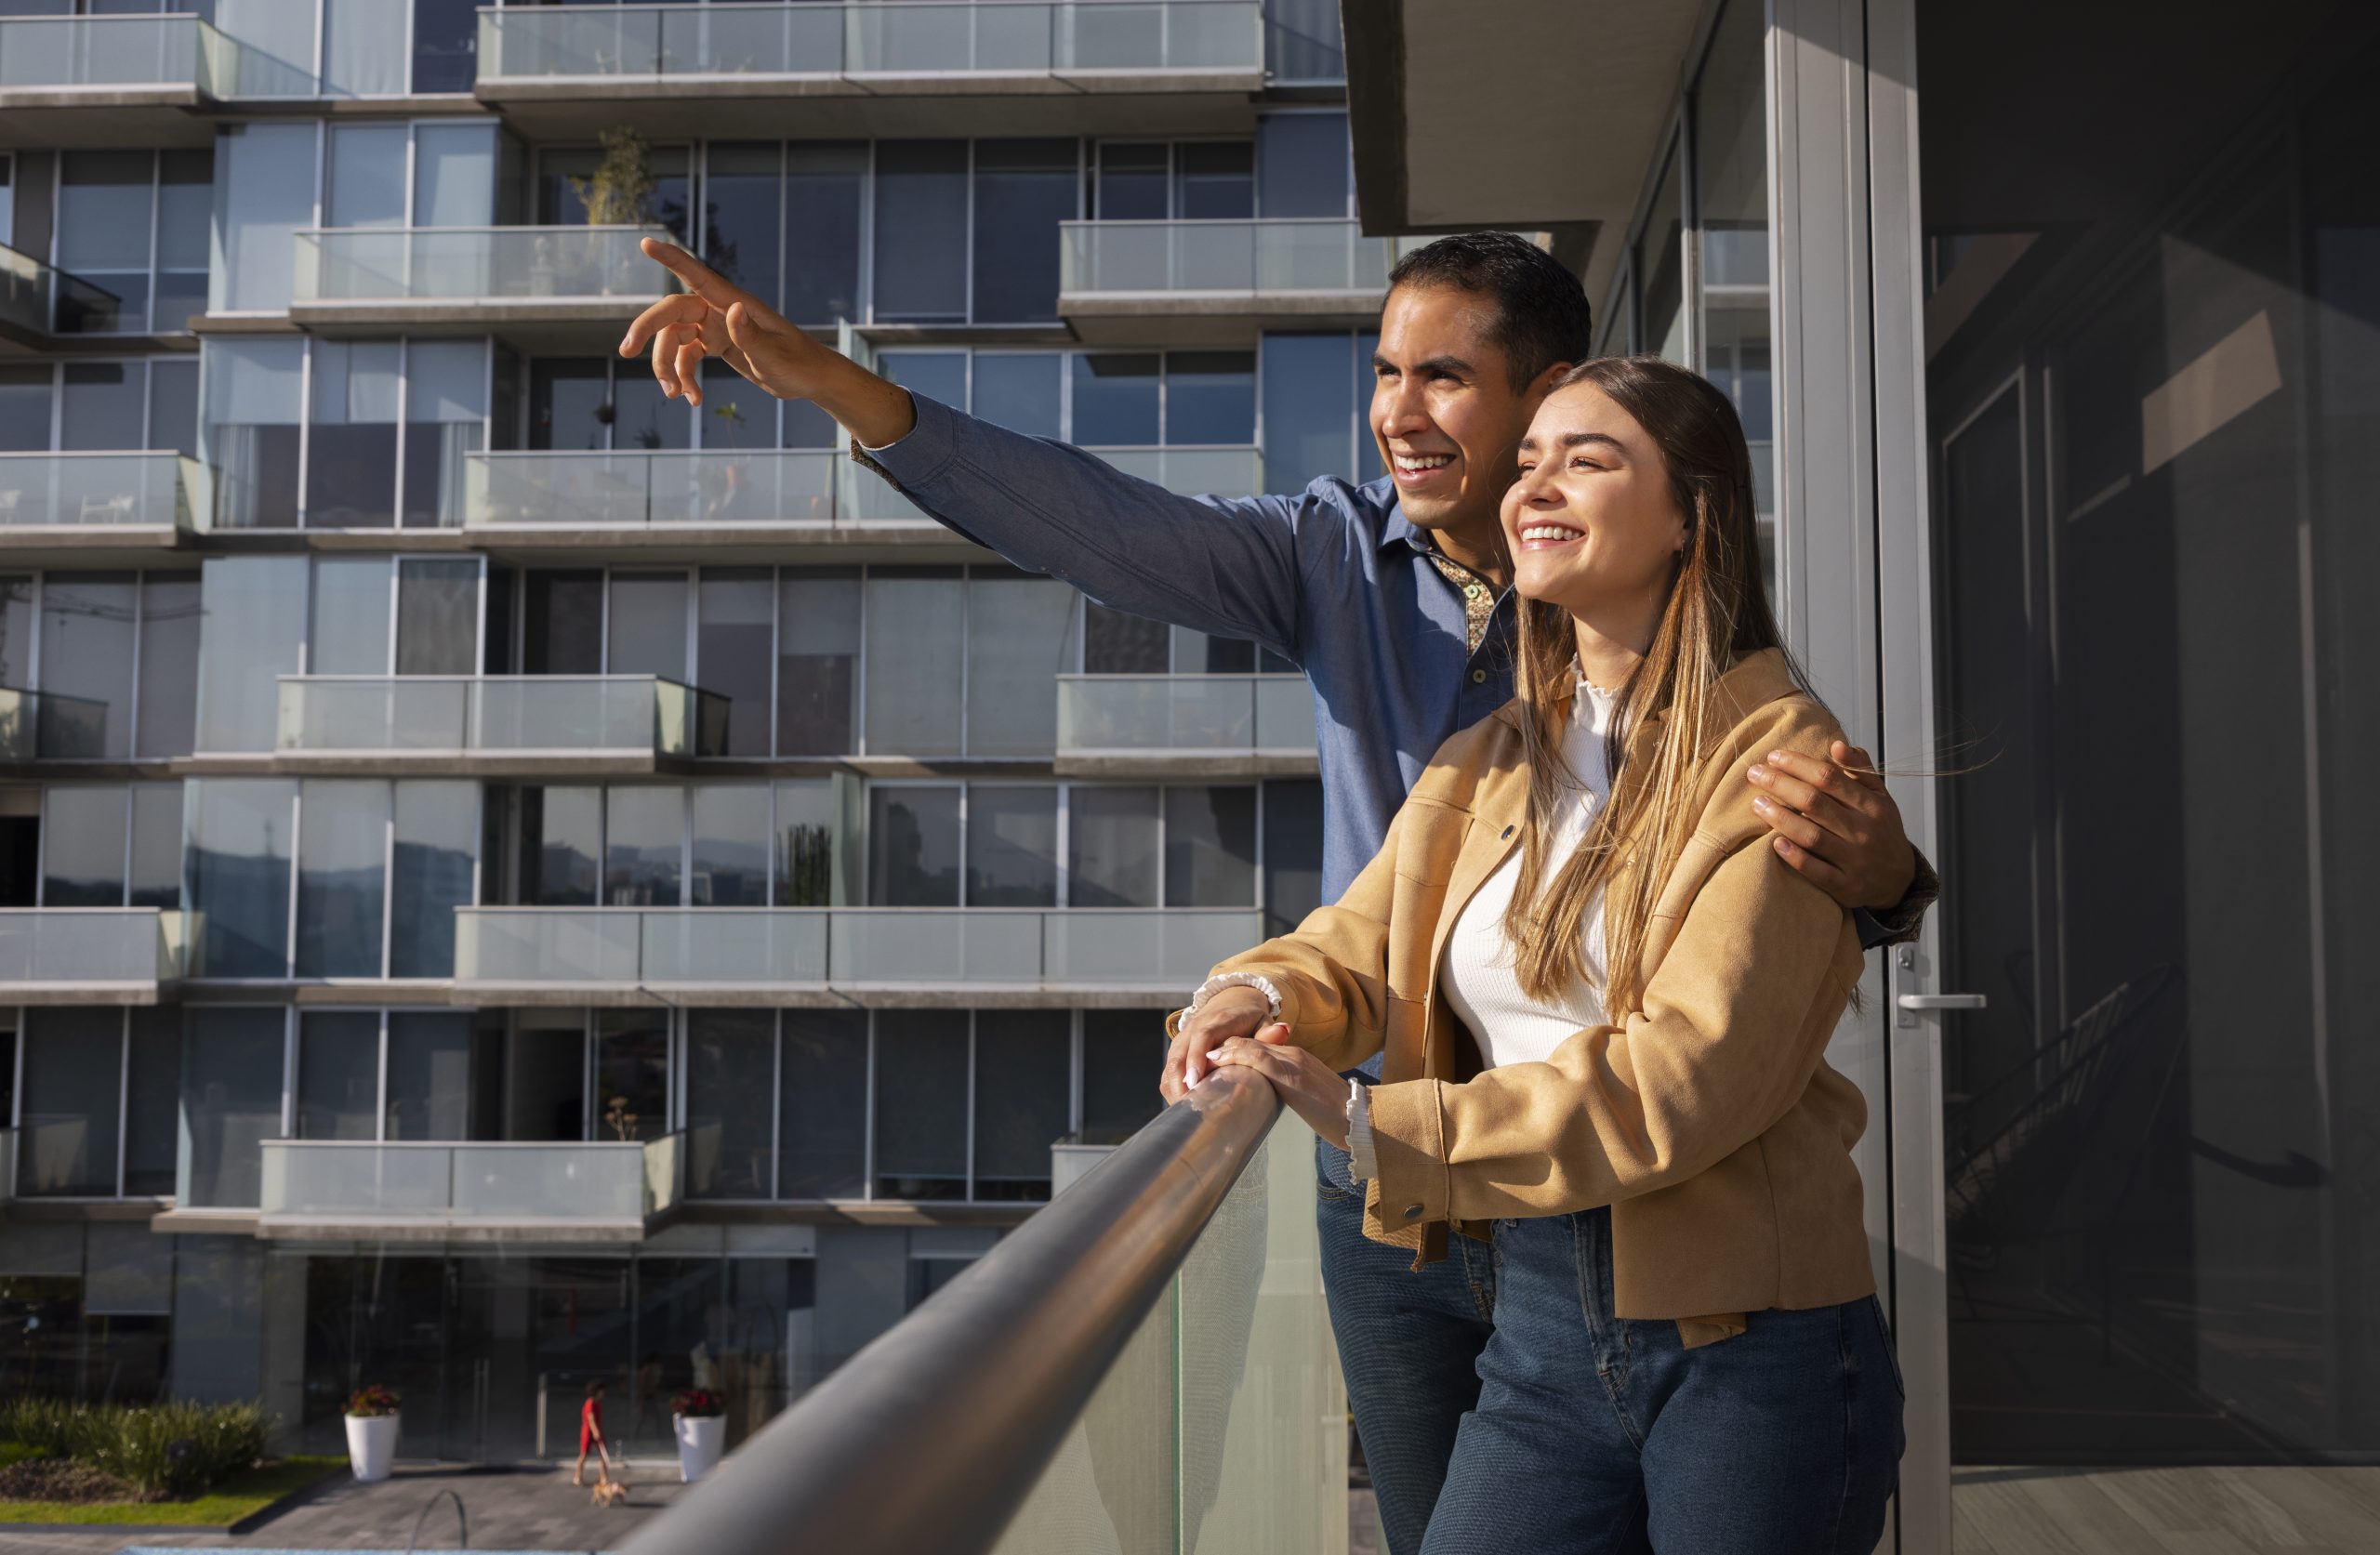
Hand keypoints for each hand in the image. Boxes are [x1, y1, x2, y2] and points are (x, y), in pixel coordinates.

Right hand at [618, 240, 915, 445]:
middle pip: (672, 312)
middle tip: (625, 351)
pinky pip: (687, 358)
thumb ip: (751, 334)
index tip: (646, 244)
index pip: (698, 276)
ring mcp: (716, 328)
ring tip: (677, 396)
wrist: (811, 380)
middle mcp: (721, 311)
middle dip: (646, 330)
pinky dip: (684, 378)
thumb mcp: (776, 355)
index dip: (672, 259)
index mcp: (735, 304)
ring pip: (674, 340)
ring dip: (668, 368)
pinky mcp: (717, 346)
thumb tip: (731, 309)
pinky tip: (692, 400)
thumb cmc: (800, 363)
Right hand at [1159, 985, 1269, 1102]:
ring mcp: (1182, 1040)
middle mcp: (1193, 1028)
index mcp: (1216, 1020)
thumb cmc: (1248, 1019)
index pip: (1202, 1037)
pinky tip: (1184, 1107)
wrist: (1229, 1003)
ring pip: (1170, 1067)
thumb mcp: (1262, 1022)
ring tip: (1186, 1112)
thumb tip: (1282, 1031)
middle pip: (1178, 1056)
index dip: (1196, 1058)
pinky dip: (1173, 1090)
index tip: (1196, 1081)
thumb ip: (1269, 1032)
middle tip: (1189, 1107)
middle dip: (1181, 1082)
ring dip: (1175, 1090)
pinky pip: (1169, 1072)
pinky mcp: (1177, 1052)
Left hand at [1206, 1027, 1349, 1149]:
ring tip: (1199, 1064)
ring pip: (1248, 1046)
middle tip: (1197, 1064)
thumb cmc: (1338, 1116)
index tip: (1210, 1064)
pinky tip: (1214, 1065)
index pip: (1255, 1047)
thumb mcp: (1307, 1099)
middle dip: (1220, 1051)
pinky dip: (1232, 1058)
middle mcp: (1292, 1053)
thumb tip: (1265, 1099)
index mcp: (1296, 1058)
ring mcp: (1292, 1061)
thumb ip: (1287, 1091)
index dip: (1230, 1053)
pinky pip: (1256, 1058)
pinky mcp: (1291, 1074)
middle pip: (1247, 1043)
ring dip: (1220, 1053)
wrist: (1362, 1120)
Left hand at [1747, 740, 1915, 910]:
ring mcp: (1854, 860)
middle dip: (1780, 784)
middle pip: (1815, 802)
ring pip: (1812, 836)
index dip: (1798, 764)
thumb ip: (1860, 769)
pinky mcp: (1845, 886)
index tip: (1773, 756)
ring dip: (1781, 818)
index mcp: (1871, 804)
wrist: (1900, 878)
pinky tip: (1775, 843)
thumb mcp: (1880, 797)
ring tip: (1757, 803)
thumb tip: (1837, 744)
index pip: (1829, 778)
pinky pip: (1816, 871)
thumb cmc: (1880, 829)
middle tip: (1754, 773)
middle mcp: (1863, 830)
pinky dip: (1795, 856)